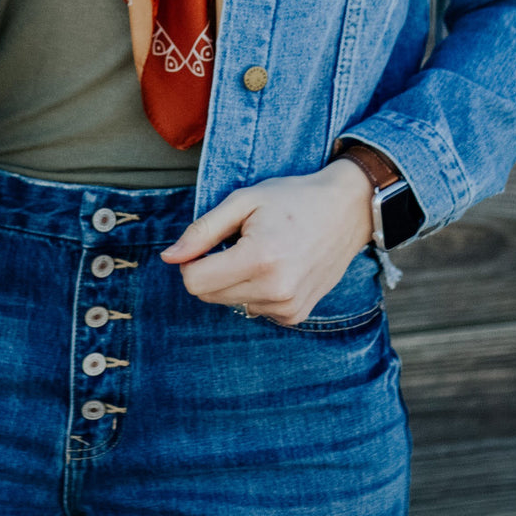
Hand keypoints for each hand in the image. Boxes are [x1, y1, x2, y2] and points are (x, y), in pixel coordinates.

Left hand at [160, 160, 373, 325]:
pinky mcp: (295, 315)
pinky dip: (255, 290)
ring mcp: (288, 307)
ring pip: (230, 303)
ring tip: (263, 252)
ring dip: (235, 280)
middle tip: (241, 242)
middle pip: (209, 295)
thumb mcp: (243, 201)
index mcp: (259, 259)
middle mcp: (275, 290)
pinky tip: (276, 267)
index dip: (192, 261)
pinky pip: (253, 309)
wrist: (346, 211)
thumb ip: (202, 230)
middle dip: (213, 269)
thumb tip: (169, 257)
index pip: (195, 282)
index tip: (209, 242)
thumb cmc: (293, 199)